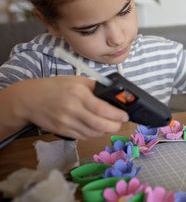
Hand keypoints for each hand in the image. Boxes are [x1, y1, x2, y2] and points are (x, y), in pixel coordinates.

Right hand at [5, 76, 128, 139]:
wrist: (28, 100)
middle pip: (99, 124)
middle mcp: (72, 109)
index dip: (116, 115)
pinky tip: (97, 128)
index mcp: (78, 94)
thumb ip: (95, 87)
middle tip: (120, 123)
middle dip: (114, 126)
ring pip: (92, 133)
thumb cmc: (54, 87)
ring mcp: (66, 122)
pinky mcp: (62, 131)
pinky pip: (83, 136)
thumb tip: (114, 94)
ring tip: (111, 125)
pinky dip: (94, 134)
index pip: (102, 108)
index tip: (125, 115)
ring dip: (105, 131)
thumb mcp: (76, 80)